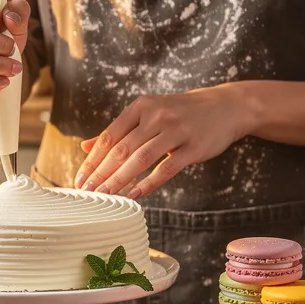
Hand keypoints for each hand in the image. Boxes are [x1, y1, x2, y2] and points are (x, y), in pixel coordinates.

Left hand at [75, 87, 256, 199]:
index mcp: (141, 107)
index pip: (109, 136)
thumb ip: (118, 131)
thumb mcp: (148, 114)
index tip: (79, 180)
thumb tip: (85, 147)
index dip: (92, 160)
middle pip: (121, 149)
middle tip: (86, 193)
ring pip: (141, 159)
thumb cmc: (180, 113)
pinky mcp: (193, 147)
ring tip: (104, 196)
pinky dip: (148, 183)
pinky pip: (166, 169)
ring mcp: (176, 131)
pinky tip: (133, 195)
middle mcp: (156, 116)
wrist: (225, 107)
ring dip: (119, 180)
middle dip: (101, 173)